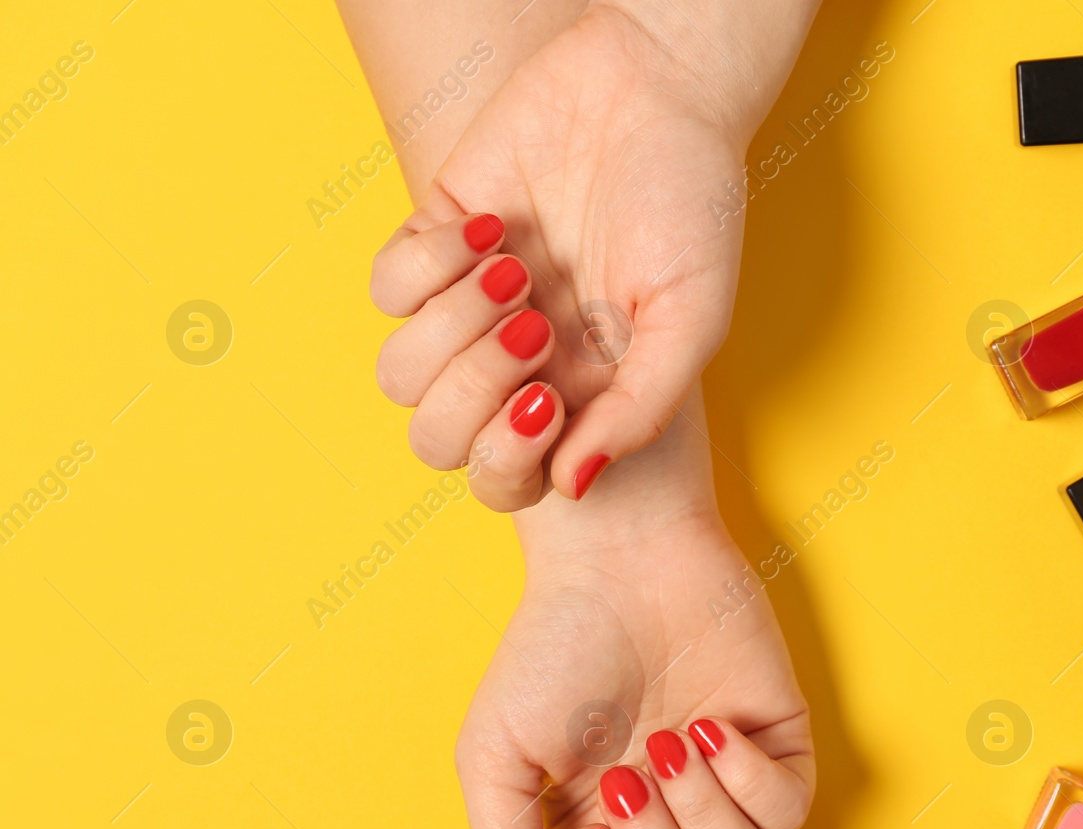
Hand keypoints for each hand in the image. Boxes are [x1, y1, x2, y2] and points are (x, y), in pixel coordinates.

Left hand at [368, 0, 813, 508]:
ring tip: (514, 271)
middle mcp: (518, 365)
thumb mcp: (692, 319)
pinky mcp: (437, 241)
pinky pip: (386, 288)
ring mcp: (473, 306)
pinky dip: (428, 263)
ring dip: (453, 324)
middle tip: (533, 329)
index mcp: (578, 399)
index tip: (546, 404)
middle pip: (436, 441)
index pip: (503, 481)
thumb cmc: (690, 204)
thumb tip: (575, 484)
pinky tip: (490, 230)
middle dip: (473, 391)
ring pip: (399, 373)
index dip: (505, 464)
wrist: (657, 86)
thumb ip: (641, 411)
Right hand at [458, 397, 814, 828]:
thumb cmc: (552, 648)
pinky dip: (748, 780)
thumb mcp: (494, 756)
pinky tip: (708, 728)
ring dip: (702, 818)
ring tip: (666, 746)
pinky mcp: (777, 746)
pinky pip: (789, 812)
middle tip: (626, 784)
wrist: (617, 559)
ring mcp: (727, 791)